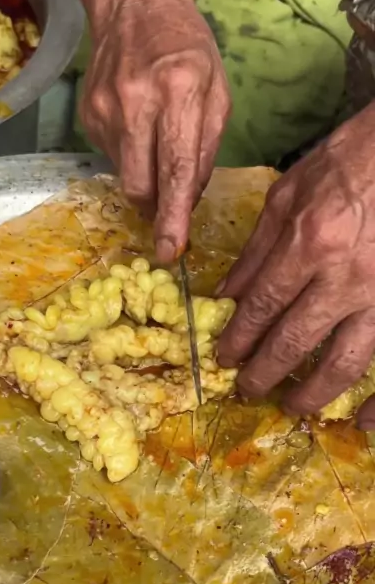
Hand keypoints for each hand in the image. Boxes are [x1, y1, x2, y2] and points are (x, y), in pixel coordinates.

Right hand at [81, 0, 229, 262]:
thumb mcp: (217, 90)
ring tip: (155, 139)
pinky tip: (137, 123)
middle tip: (169, 205)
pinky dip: (130, 154)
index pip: (176, 169)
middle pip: (141, 186)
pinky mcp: (87, 117)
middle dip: (156, 208)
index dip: (173, 216)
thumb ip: (206, 147)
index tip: (169, 251)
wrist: (129, 2)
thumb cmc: (186, 45)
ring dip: (145, 176)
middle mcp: (137, 103)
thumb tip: (189, 198)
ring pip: (125, 176)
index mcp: (179, 92)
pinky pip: (113, 157)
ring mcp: (105, 111)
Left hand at [216, 103, 374, 428]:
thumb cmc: (345, 163)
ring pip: (345, 361)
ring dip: (313, 393)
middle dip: (265, 373)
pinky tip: (363, 420)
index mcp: (309, 244)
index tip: (223, 359)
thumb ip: (255, 251)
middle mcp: (345, 278)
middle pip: (296, 341)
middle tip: (247, 390)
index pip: (262, 307)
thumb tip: (225, 296)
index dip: (239, 339)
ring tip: (293, 406)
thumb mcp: (286, 196)